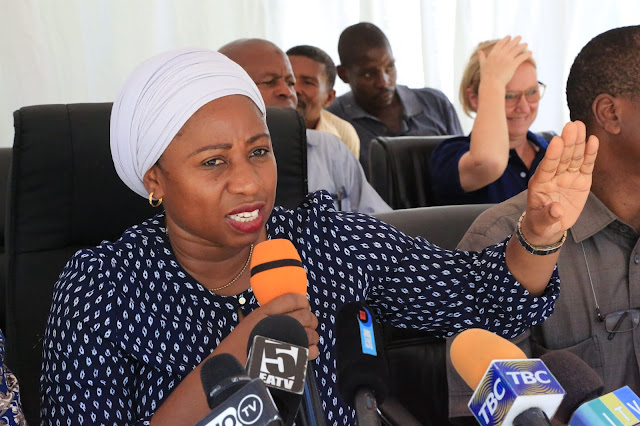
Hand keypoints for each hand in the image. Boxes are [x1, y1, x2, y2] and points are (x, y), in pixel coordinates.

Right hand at [244, 293, 319, 359]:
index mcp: (267, 313)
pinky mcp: (292, 358)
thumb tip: (291, 310)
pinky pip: (312, 350)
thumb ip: (269, 314)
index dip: (302, 302)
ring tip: (305, 339)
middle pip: (306, 315)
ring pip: (312, 333)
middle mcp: (278, 324)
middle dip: (310, 319)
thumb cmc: (239, 346)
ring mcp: (287, 340)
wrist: (233, 369)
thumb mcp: (250, 322)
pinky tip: (305, 351)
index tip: (303, 307)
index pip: (293, 299)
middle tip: (307, 324)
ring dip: (312, 336)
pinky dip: (311, 350)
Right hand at [478, 35, 530, 88]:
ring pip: (517, 49)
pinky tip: (530, 53)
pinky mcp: (513, 64)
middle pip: (510, 44)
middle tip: (520, 37)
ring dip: (522, 46)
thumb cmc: (486, 76)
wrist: (491, 84)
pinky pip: (522, 57)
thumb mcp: (482, 64)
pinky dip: (527, 54)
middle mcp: (501, 54)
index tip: (509, 37)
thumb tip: (479, 51)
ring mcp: (507, 59)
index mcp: (493, 53)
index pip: (501, 43)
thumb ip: (482, 57)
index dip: (506, 39)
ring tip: (526, 44)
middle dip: (516, 40)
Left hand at [522, 121, 598, 244]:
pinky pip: (586, 165)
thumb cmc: (541, 222)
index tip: (556, 141)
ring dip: (577, 142)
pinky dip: (590, 154)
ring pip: (573, 157)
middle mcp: (553, 176)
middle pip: (561, 157)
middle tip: (571, 125)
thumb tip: (557, 210)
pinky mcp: (580, 179)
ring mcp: (567, 176)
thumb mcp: (541, 223)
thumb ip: (548, 216)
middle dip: (566, 142)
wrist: (549, 225)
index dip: (552, 154)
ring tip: (580, 125)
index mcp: (539, 183)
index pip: (546, 167)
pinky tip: (592, 140)